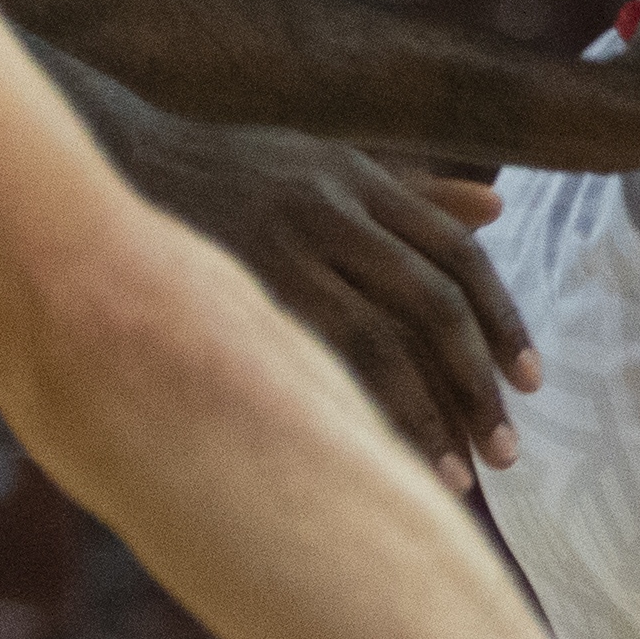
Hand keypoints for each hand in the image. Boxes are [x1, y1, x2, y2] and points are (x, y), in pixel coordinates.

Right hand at [115, 103, 535, 480]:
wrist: (108, 161)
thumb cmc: (228, 171)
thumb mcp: (324, 162)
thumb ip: (413, 192)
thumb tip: (497, 213)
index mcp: (360, 179)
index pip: (457, 255)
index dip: (502, 321)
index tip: (531, 383)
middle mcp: (330, 208)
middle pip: (430, 301)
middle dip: (475, 381)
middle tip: (505, 452)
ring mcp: (279, 250)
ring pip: (377, 340)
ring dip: (424, 412)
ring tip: (457, 477)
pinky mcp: (231, 290)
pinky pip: (308, 364)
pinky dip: (352, 414)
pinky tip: (373, 461)